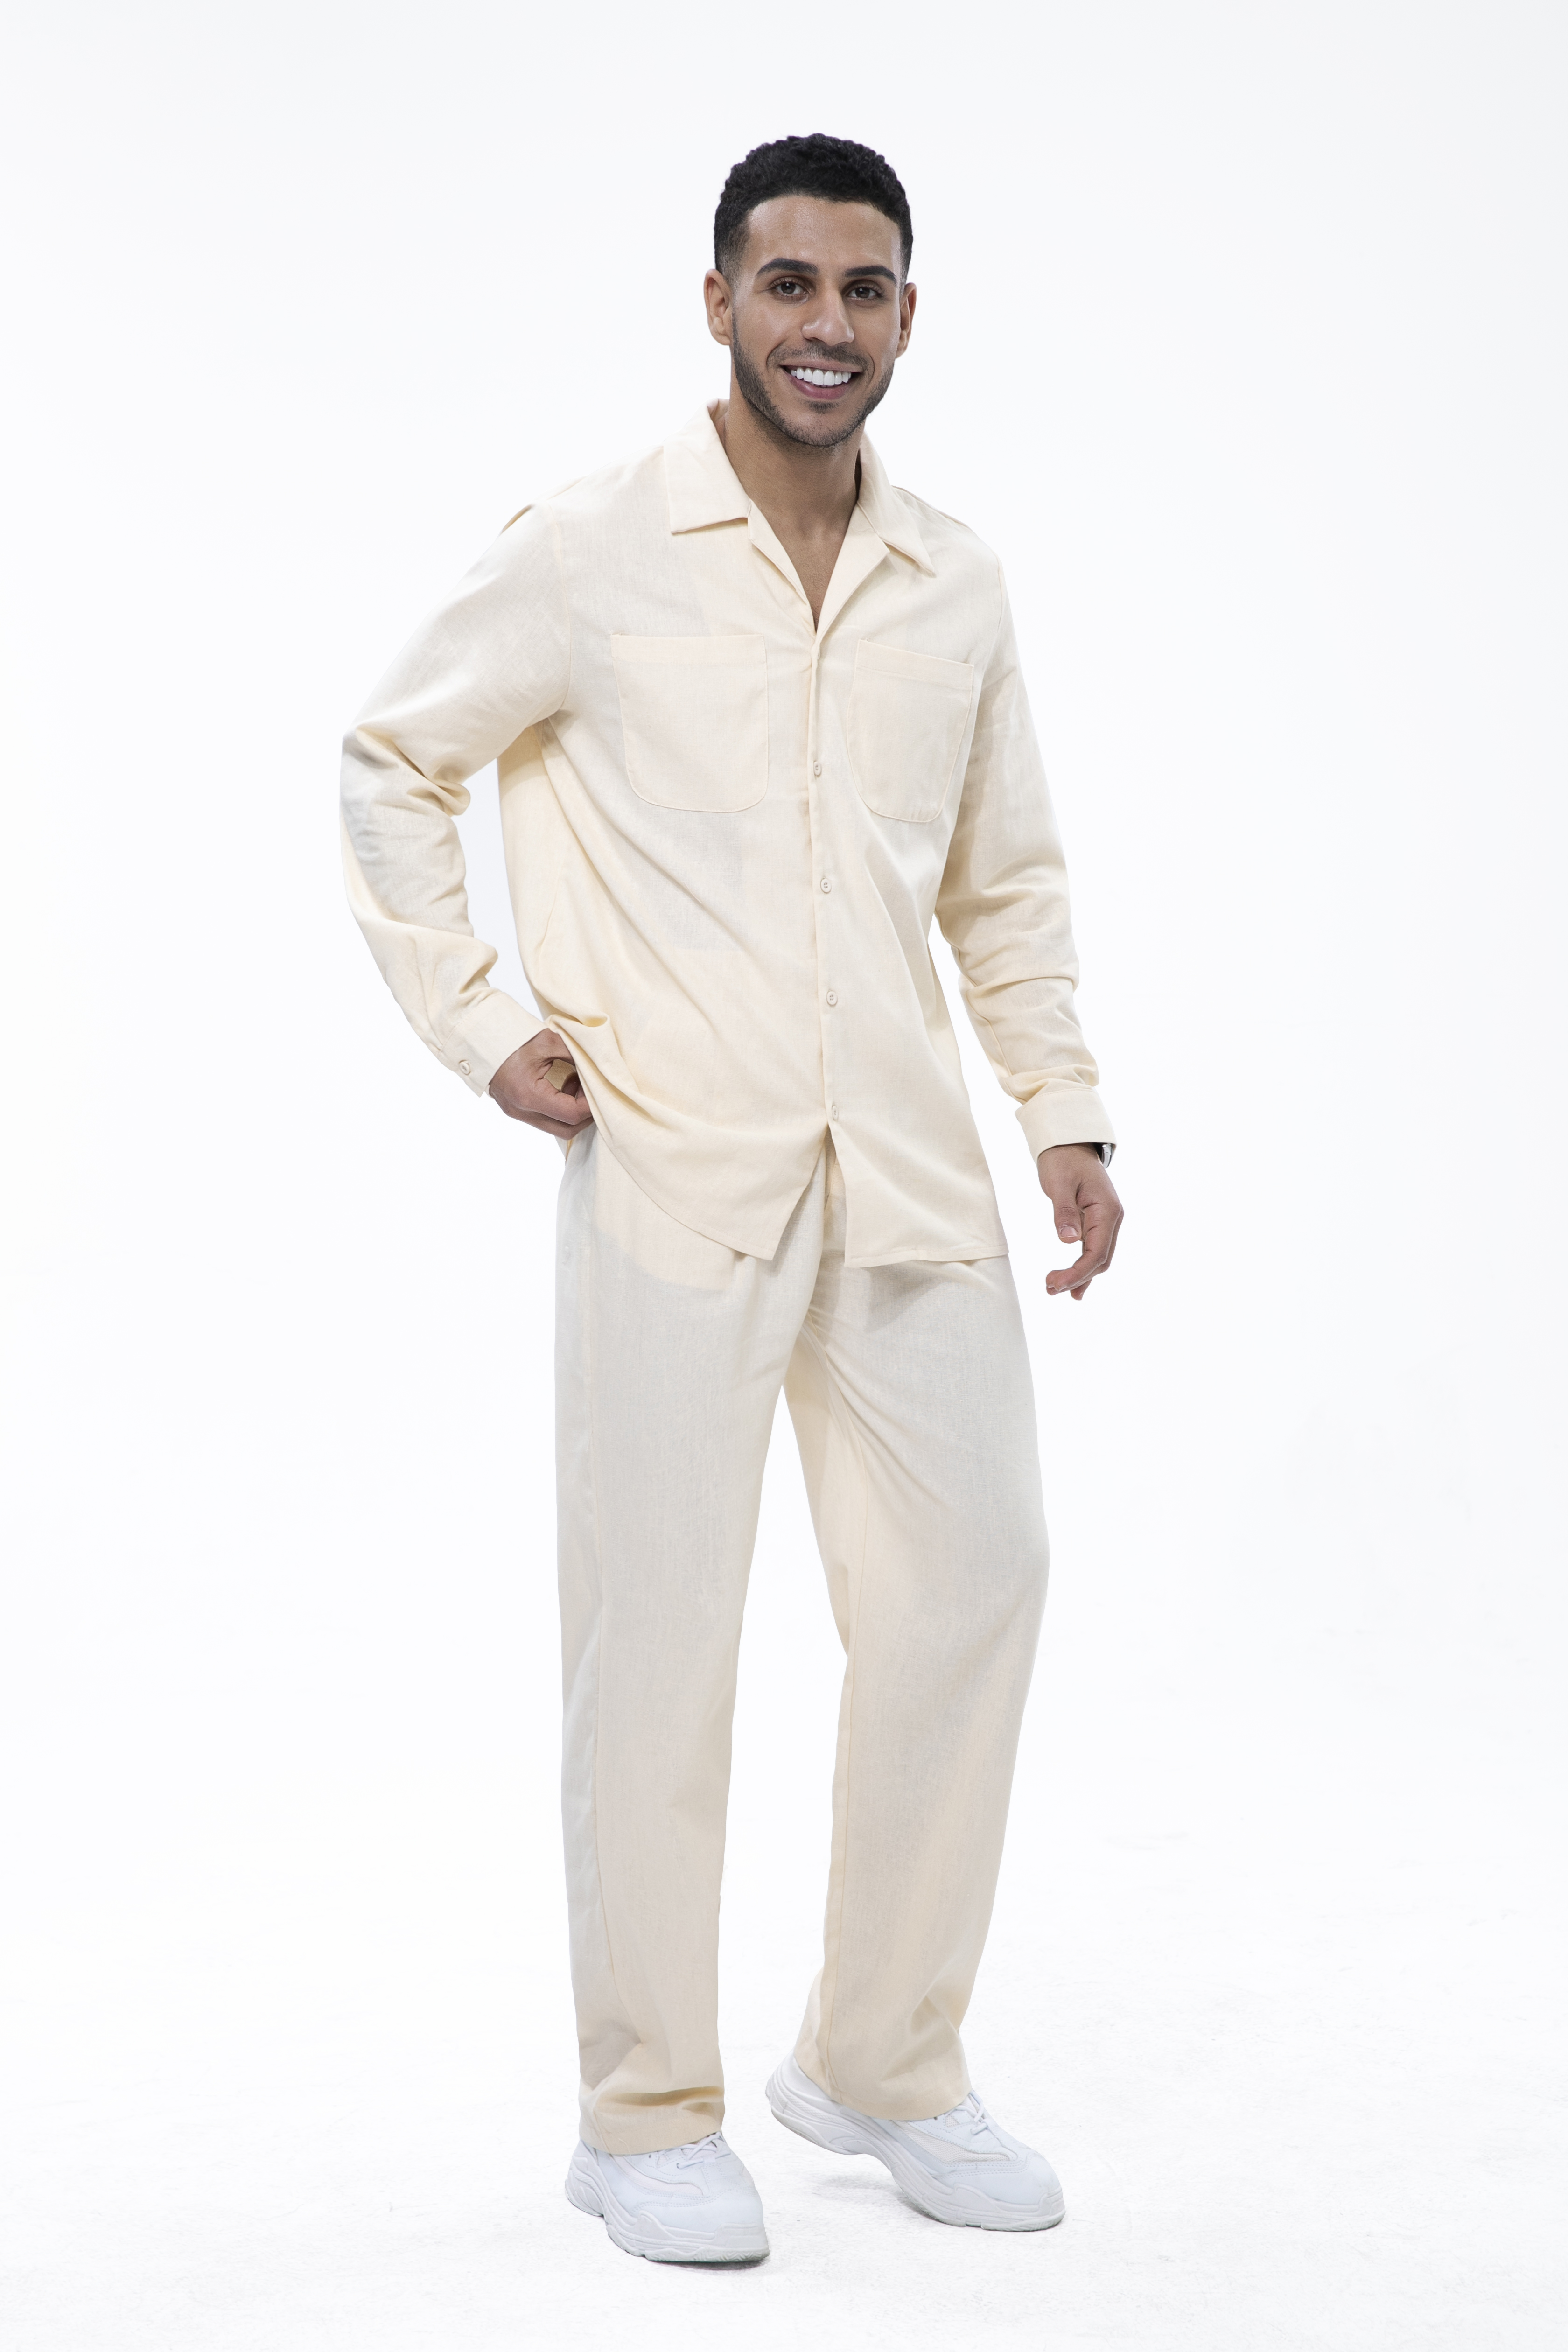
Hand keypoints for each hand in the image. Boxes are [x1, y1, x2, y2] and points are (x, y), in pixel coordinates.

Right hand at [488, 1030, 594, 1139]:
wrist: (482, 1043)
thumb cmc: (513, 1040)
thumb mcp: (548, 1042)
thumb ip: (575, 1056)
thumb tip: (597, 1068)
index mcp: (529, 1095)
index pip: (571, 1114)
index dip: (591, 1105)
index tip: (599, 1088)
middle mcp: (522, 1111)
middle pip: (567, 1130)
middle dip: (585, 1113)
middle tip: (591, 1089)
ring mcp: (517, 1114)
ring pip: (557, 1128)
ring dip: (573, 1111)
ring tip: (575, 1084)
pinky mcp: (517, 1111)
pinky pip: (546, 1119)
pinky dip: (560, 1108)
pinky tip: (562, 1087)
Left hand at [1037, 1144, 1122, 1300]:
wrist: (1068, 1143)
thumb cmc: (1062, 1160)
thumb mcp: (1059, 1183)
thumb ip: (1064, 1212)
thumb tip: (1069, 1240)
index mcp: (1107, 1210)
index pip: (1097, 1252)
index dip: (1078, 1273)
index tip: (1055, 1284)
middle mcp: (1111, 1218)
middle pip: (1099, 1260)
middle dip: (1076, 1278)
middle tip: (1048, 1288)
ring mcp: (1105, 1221)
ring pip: (1097, 1258)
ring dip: (1079, 1276)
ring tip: (1053, 1288)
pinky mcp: (1095, 1222)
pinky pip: (1092, 1250)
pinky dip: (1082, 1268)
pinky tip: (1074, 1286)